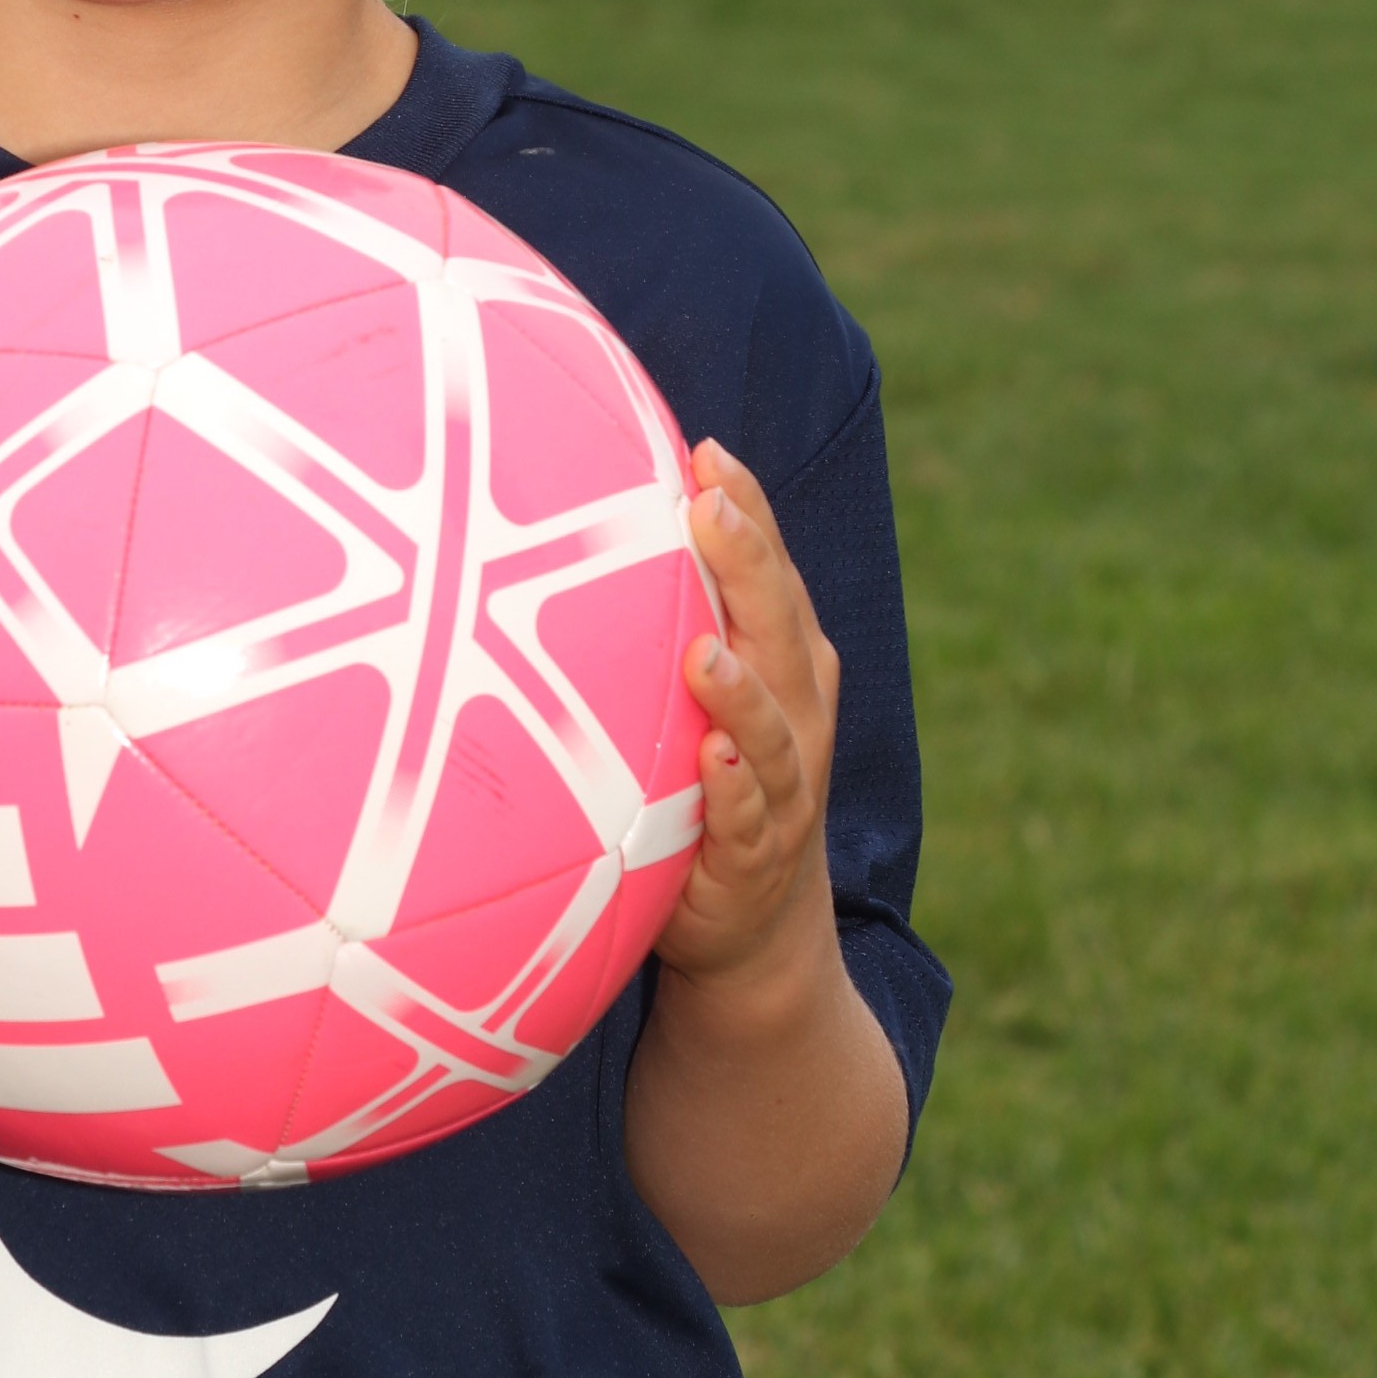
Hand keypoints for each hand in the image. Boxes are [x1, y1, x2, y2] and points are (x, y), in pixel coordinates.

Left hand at [658, 439, 841, 996]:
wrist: (753, 925)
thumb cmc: (710, 779)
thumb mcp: (695, 693)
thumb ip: (666, 620)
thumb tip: (581, 525)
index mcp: (783, 662)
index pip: (768, 572)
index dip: (746, 511)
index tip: (706, 451)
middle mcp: (795, 712)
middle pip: (780, 628)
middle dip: (749, 565)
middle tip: (711, 507)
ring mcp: (784, 785)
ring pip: (774, 727)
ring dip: (741, 689)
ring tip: (707, 653)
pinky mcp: (757, 854)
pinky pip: (751, 818)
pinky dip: (737, 788)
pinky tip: (715, 759)